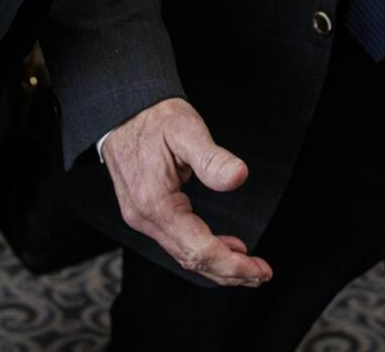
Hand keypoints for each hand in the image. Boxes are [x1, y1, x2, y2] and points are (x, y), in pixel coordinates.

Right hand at [101, 98, 270, 286]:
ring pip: (183, 254)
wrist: (122, 111)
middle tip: (262, 273)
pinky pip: (177, 241)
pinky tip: (225, 247)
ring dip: (217, 264)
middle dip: (229, 271)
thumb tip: (238, 176)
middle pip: (191, 259)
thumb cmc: (153, 117)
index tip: (260, 269)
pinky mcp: (144, 213)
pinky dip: (203, 250)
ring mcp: (141, 217)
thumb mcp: (185, 128)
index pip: (198, 249)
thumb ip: (211, 157)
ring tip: (249, 267)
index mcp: (154, 202)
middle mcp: (143, 217)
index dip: (232, 264)